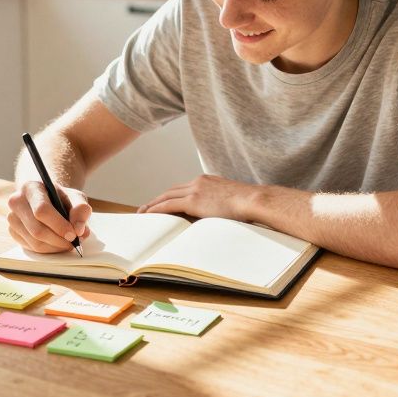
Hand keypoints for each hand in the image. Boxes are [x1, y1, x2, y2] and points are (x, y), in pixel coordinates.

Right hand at [6, 180, 91, 253]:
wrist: (44, 196)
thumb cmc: (59, 197)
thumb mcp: (74, 197)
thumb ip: (80, 210)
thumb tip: (79, 230)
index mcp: (31, 187)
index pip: (42, 210)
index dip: (59, 225)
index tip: (73, 234)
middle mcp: (16, 201)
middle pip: (37, 230)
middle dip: (59, 240)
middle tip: (74, 242)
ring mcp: (12, 218)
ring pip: (34, 242)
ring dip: (55, 247)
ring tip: (68, 243)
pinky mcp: (12, 231)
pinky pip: (31, 248)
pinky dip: (48, 249)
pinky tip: (57, 243)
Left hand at [137, 174, 273, 221]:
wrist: (255, 200)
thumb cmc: (250, 204)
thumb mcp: (232, 201)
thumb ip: (221, 205)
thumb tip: (219, 216)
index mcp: (208, 180)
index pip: (184, 187)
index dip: (172, 195)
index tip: (164, 201)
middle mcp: (199, 181)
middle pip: (172, 190)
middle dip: (158, 199)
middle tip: (146, 207)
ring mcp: (195, 189)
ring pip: (167, 196)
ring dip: (153, 204)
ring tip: (143, 213)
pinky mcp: (194, 200)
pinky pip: (169, 205)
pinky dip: (157, 209)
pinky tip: (149, 215)